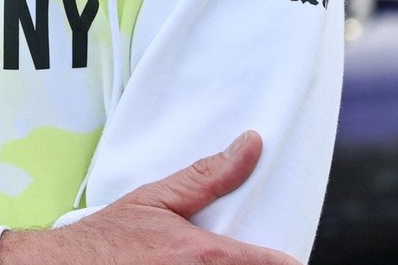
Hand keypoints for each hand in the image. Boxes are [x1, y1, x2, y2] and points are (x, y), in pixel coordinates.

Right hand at [0, 132, 297, 264]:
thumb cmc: (108, 239)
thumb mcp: (156, 198)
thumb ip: (208, 176)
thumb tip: (249, 145)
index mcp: (206, 255)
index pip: (272, 264)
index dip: (286, 261)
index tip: (289, 258)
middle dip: (251, 264)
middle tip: (235, 255)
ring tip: (206, 259)